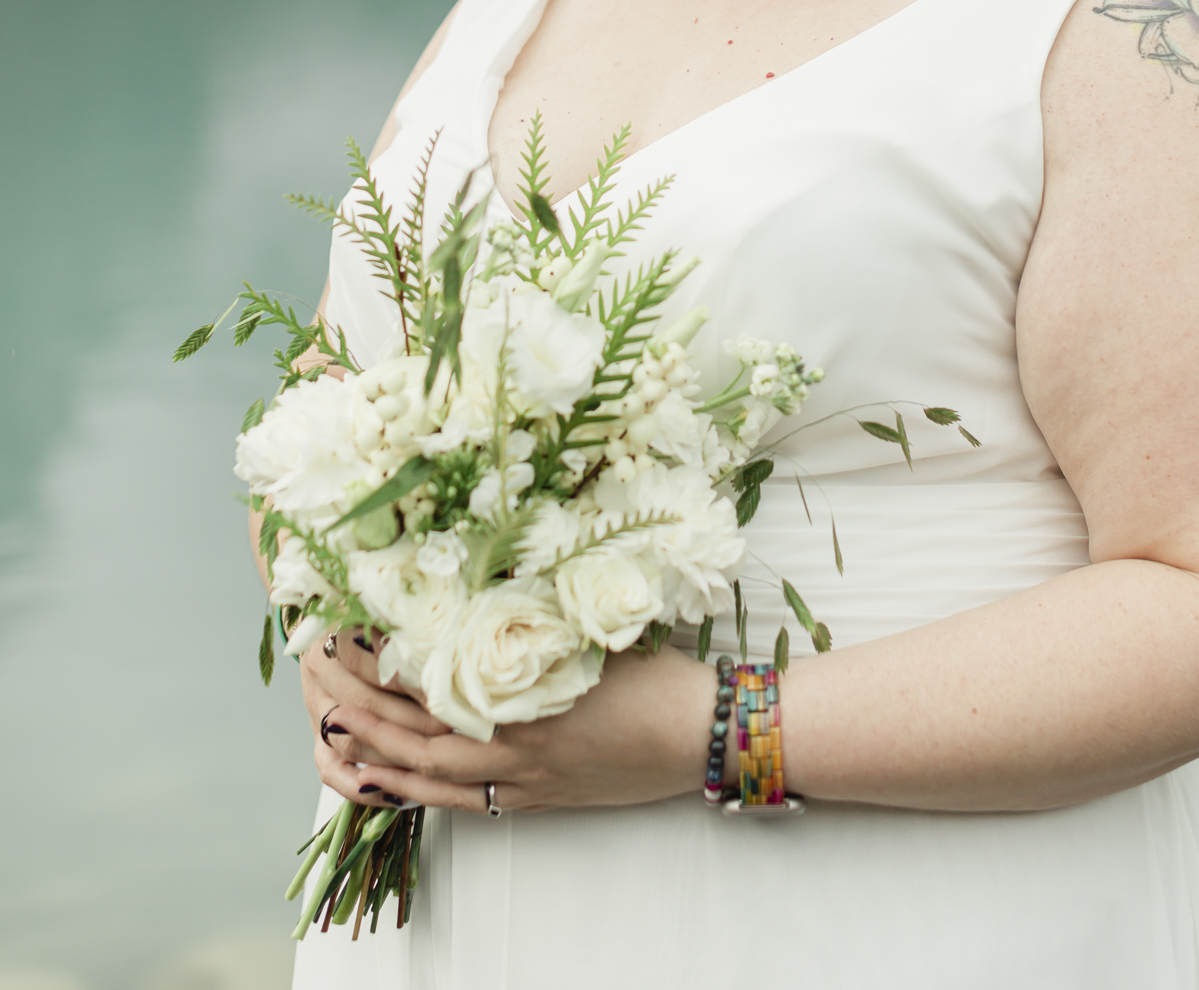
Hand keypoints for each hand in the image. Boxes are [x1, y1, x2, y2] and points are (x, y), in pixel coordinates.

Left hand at [315, 645, 724, 815]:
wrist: (703, 733)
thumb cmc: (656, 671)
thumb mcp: (592, 624)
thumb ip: (533, 613)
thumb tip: (480, 577)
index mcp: (522, 690)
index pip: (430, 677)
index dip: (380, 659)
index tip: (342, 630)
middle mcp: (511, 740)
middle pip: (414, 727)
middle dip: (359, 704)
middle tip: (316, 676)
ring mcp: (521, 777)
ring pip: (428, 772)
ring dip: (374, 753)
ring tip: (328, 734)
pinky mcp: (536, 799)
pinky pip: (460, 800)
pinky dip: (416, 792)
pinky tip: (388, 782)